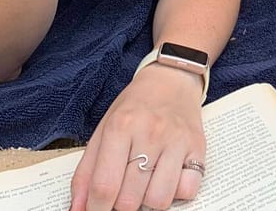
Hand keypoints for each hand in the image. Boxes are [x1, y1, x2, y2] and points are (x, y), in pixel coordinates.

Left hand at [70, 65, 205, 210]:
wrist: (172, 79)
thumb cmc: (134, 107)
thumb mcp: (103, 130)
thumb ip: (86, 172)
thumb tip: (77, 210)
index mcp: (121, 126)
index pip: (104, 186)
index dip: (96, 210)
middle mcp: (150, 132)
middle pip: (130, 199)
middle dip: (121, 207)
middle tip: (121, 195)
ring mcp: (177, 140)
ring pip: (159, 201)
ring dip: (148, 203)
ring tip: (144, 187)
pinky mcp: (198, 147)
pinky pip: (188, 190)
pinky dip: (176, 193)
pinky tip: (168, 178)